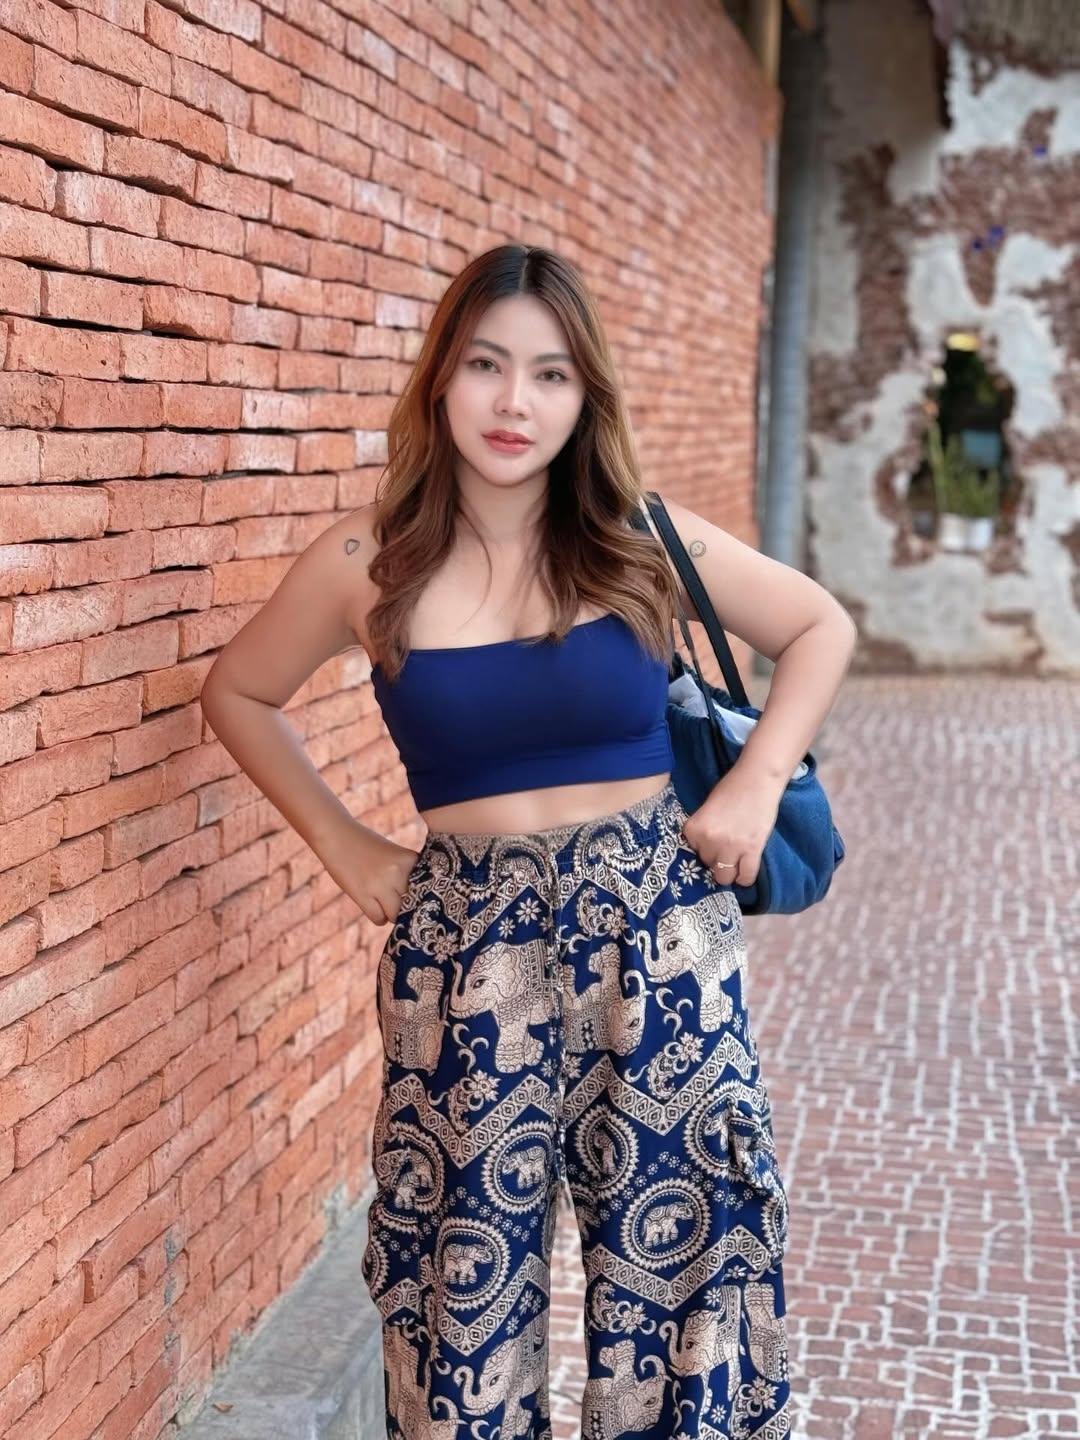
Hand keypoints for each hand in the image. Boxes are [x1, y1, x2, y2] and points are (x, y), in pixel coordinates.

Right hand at [320, 820, 422, 925]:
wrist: (336, 834)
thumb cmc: (366, 844)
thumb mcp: (394, 854)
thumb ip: (406, 874)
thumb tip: (416, 904)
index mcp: (409, 859)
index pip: (425, 889)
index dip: (418, 894)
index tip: (411, 895)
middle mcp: (398, 871)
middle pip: (412, 904)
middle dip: (405, 905)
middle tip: (394, 900)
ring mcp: (380, 883)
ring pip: (396, 914)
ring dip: (391, 913)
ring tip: (383, 903)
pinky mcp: (362, 894)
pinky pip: (379, 918)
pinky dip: (378, 917)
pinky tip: (373, 906)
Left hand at [679, 765, 783, 888]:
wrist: (757, 779)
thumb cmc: (731, 789)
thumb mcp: (706, 809)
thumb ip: (702, 830)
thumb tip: (705, 852)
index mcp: (694, 828)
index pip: (693, 852)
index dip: (704, 847)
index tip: (713, 840)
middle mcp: (709, 840)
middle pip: (708, 864)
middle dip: (716, 858)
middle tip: (727, 847)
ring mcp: (730, 847)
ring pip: (724, 877)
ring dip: (729, 871)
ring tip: (736, 861)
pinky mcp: (752, 850)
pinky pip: (746, 877)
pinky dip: (745, 877)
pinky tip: (746, 869)